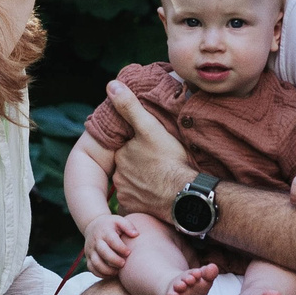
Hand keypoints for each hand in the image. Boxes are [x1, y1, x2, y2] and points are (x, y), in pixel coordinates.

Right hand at [82, 213, 138, 275]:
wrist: (92, 226)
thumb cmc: (110, 225)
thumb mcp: (118, 220)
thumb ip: (128, 226)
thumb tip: (135, 234)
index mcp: (104, 231)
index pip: (112, 240)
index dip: (121, 248)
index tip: (128, 252)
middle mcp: (96, 241)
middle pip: (103, 252)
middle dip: (114, 260)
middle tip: (123, 264)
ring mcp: (90, 250)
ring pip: (96, 263)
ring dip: (107, 270)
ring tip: (117, 271)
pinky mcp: (88, 258)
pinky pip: (92, 269)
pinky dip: (101, 274)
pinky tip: (111, 274)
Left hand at [103, 79, 196, 226]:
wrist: (184, 195)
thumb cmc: (170, 160)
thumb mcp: (150, 128)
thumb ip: (129, 107)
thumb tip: (111, 85)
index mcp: (121, 155)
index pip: (126, 147)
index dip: (139, 145)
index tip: (153, 148)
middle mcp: (119, 176)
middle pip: (129, 166)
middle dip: (139, 164)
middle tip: (160, 163)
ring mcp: (126, 195)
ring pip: (133, 184)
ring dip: (143, 181)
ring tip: (162, 178)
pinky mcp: (136, 209)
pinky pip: (137, 201)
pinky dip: (145, 197)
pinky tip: (159, 193)